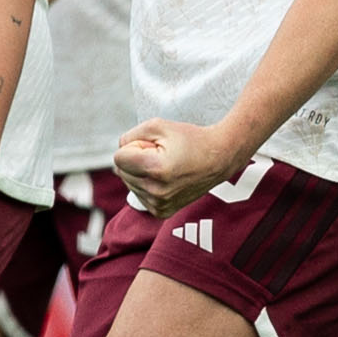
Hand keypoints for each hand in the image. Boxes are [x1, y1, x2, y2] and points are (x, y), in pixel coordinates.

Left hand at [113, 117, 247, 220]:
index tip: (153, 145)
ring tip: (166, 166)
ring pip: (129, 184)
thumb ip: (130, 135)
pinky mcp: (162, 212)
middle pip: (121, 172)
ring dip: (141, 172)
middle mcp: (156, 191)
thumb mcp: (158, 125)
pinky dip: (147, 185)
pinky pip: (139, 195)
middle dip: (136, 159)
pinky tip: (165, 178)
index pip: (118, 158)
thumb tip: (118, 152)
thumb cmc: (190, 139)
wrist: (219, 158)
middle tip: (161, 154)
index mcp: (155, 169)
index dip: (134, 146)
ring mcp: (159, 204)